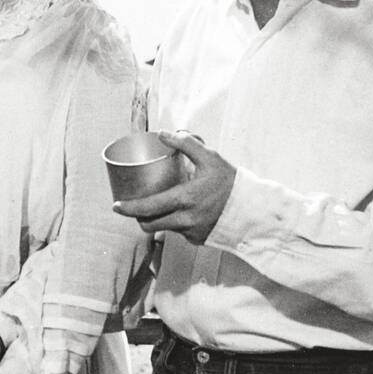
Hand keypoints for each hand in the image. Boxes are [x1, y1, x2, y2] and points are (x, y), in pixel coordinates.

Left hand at [112, 130, 235, 243]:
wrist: (256, 211)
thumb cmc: (233, 183)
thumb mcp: (211, 158)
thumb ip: (187, 144)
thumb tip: (163, 133)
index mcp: (185, 200)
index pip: (148, 208)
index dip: (129, 208)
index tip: (116, 206)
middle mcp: (186, 220)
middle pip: (150, 224)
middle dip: (138, 217)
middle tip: (133, 208)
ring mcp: (192, 233)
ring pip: (165, 229)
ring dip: (156, 221)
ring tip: (155, 208)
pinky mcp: (200, 239)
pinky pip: (180, 233)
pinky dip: (176, 224)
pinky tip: (179, 214)